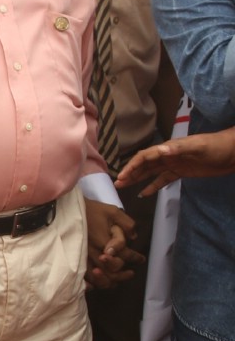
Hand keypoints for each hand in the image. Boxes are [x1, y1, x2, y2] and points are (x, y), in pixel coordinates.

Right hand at [83, 198, 140, 289]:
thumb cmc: (91, 210)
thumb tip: (133, 238)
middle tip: (131, 273)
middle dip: (123, 274)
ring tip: (116, 281)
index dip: (135, 257)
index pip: (124, 254)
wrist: (67, 211)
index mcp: (104, 241)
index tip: (141, 259)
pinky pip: (83, 278)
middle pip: (112, 270)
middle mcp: (94, 253)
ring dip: (110, 281)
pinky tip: (96, 285)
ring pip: (99, 278)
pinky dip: (91, 284)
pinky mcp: (74, 261)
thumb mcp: (112, 211)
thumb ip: (126, 224)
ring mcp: (83, 259)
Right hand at [118, 128, 234, 194]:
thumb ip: (179, 148)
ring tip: (124, 187)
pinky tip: (144, 194)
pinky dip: (153, 186)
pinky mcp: (181, 172)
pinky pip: (163, 180)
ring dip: (137, 179)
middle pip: (144, 164)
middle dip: (130, 173)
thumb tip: (160, 151)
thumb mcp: (198, 147)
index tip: (123, 176)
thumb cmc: (216, 146)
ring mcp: (174, 164)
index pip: (146, 156)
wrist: (232, 152)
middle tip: (117, 183)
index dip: (133, 166)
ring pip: (151, 172)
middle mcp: (168, 156)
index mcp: (169, 149)